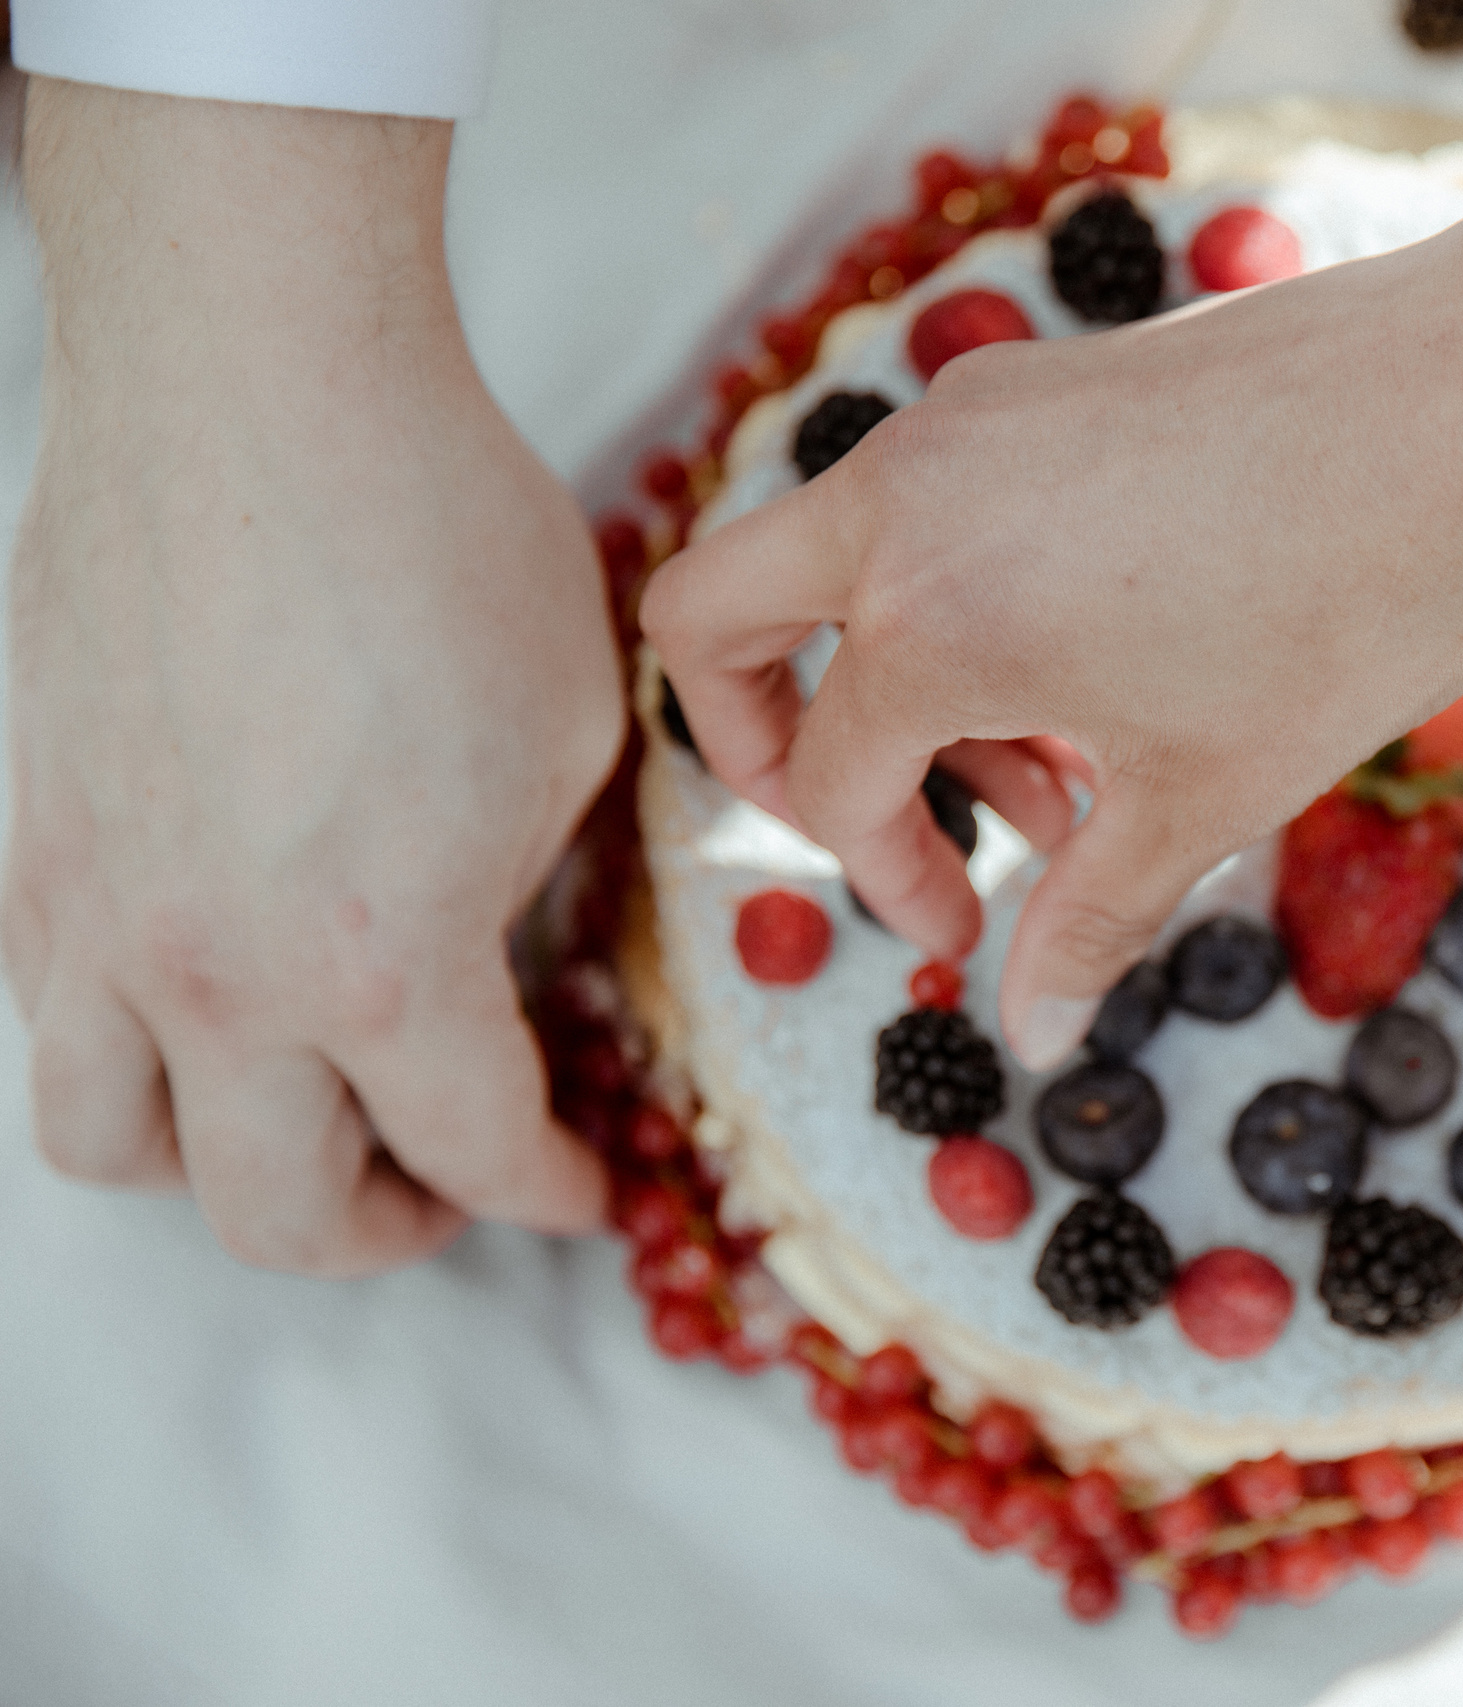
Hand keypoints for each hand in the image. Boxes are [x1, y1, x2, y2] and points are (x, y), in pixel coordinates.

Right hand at [6, 83, 625, 1273]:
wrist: (254, 379)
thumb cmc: (442, 536)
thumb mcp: (565, 737)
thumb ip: (521, 886)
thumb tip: (494, 945)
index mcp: (382, 962)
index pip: (474, 1149)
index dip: (546, 1190)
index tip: (578, 1185)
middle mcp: (213, 972)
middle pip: (277, 1212)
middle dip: (386, 1228)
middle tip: (450, 1184)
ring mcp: (96, 912)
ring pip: (115, 1147)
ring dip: (221, 1170)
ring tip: (305, 1123)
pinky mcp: (28, 839)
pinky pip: (48, 1017)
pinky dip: (129, 1052)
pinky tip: (207, 1001)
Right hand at [645, 191, 1462, 1069]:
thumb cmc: (1358, 606)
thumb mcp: (1207, 791)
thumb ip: (1089, 913)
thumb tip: (1031, 1030)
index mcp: (928, 616)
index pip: (834, 778)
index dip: (889, 881)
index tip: (963, 929)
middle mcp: (907, 494)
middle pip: (713, 614)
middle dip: (757, 741)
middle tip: (868, 820)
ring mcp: (965, 416)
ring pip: (834, 554)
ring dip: (893, 676)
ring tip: (1057, 770)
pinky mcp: (1035, 377)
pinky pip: (928, 498)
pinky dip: (957, 592)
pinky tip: (1095, 663)